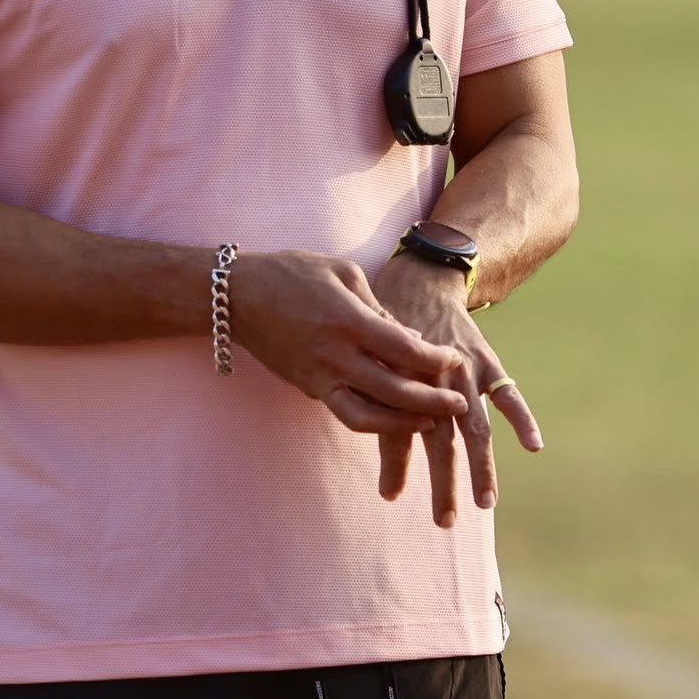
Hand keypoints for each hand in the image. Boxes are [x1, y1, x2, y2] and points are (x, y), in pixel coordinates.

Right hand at [231, 249, 468, 433]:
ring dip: (403, 425)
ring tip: (430, 423)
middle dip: (432, 401)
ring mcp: (318, 377)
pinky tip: (396, 418)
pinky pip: (346, 412)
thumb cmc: (293, 274)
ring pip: (366, 416)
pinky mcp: (308, 388)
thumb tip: (409, 339)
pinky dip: (374, 420)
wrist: (238, 297)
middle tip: (460, 404)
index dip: (435, 359)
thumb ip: (378, 307)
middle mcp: (334, 356)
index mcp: (348, 321)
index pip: (404, 350)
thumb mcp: (343, 273)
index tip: (454, 359)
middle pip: (393, 391)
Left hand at [373, 251, 544, 526]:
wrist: (421, 278)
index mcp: (400, 381)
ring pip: (474, 427)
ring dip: (480, 466)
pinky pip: (508, 393)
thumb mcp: (375, 365)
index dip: (395, 467)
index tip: (391, 498)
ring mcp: (464, 373)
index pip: (398, 432)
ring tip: (486, 501)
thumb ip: (380, 415)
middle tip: (444, 522)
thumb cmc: (388, 328)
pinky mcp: (486, 362)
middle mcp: (432, 381)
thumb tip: (381, 479)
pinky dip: (522, 418)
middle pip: (440, 441)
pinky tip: (533, 445)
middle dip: (444, 483)